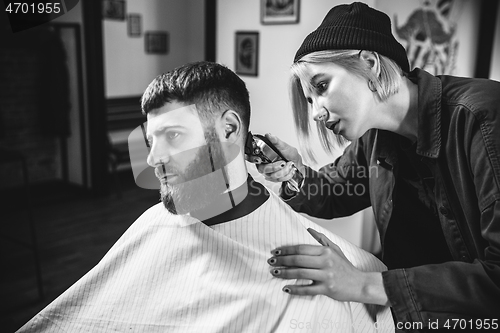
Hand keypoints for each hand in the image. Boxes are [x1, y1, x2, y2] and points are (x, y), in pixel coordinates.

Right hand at [256, 133, 304, 182]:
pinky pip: (279, 180)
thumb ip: (276, 141)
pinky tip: (290, 170)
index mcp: (264, 156)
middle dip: (276, 166)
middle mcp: (265, 165)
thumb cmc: (291, 155)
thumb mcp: (284, 146)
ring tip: (289, 165)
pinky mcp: (275, 179)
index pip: (253, 158)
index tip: (259, 159)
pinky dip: (287, 175)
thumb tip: (269, 135)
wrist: (298, 164)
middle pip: (264, 169)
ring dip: (284, 170)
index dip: (254, 159)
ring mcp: (269, 173)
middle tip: (283, 162)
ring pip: (272, 176)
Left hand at [267, 228, 387, 304]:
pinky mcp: (327, 289)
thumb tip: (308, 229)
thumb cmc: (346, 267)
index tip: (276, 252)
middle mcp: (325, 262)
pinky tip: (286, 288)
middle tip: (271, 262)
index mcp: (326, 251)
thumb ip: (321, 239)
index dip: (287, 250)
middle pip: (298, 259)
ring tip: (275, 272)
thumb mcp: (335, 249)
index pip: (301, 248)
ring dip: (285, 273)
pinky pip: (307, 289)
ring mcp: (326, 276)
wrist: (360, 284)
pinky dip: (295, 289)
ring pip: (300, 273)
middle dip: (282, 261)